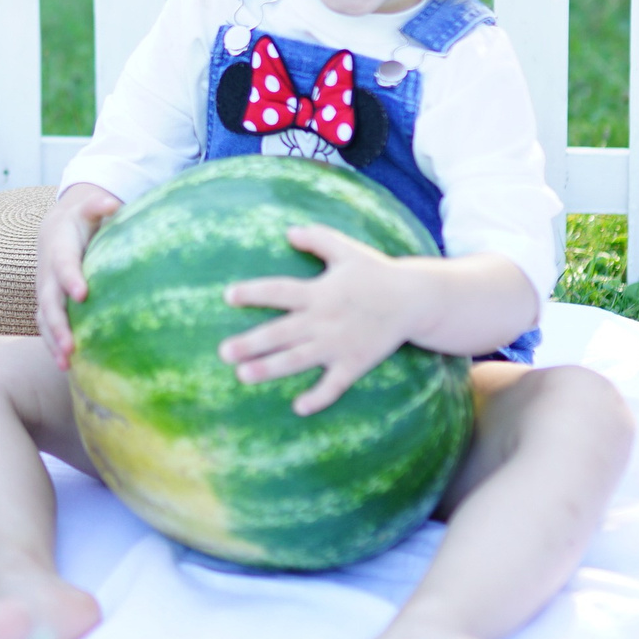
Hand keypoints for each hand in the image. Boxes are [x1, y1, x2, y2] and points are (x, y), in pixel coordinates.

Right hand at [35, 184, 124, 366]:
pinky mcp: (48, 307)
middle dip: (59, 324)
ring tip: (66, 364)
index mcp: (59, 249)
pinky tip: (69, 368)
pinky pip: (47, 328)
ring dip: (53, 342)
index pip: (64, 265)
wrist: (54, 231)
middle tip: (71, 345)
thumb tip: (112, 203)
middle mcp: (48, 275)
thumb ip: (99, 206)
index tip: (83, 294)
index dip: (71, 278)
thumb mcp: (89, 209)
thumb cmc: (80, 221)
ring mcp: (45, 293)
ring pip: (45, 320)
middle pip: (49, 301)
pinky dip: (54, 347)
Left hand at [218, 225, 413, 415]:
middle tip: (223, 352)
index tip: (228, 296)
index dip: (254, 293)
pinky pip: (334, 385)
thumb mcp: (347, 250)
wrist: (415, 300)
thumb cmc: (377, 273)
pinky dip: (318, 397)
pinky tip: (299, 408)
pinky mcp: (354, 363)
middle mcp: (324, 320)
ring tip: (242, 375)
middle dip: (251, 343)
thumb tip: (288, 230)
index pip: (279, 291)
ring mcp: (338, 345)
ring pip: (298, 360)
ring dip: (270, 369)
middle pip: (281, 333)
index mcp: (320, 292)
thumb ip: (317, 239)